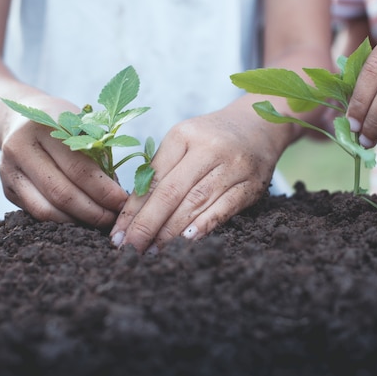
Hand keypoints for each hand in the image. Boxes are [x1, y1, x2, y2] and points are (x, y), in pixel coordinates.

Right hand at [0, 110, 127, 228]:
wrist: (20, 119)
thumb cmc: (64, 124)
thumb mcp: (84, 128)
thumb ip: (100, 157)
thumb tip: (118, 197)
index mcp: (45, 127)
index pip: (80, 168)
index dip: (105, 191)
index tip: (124, 203)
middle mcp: (21, 148)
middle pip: (62, 193)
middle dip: (93, 212)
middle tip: (114, 219)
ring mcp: (9, 170)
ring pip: (46, 209)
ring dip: (77, 222)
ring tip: (100, 223)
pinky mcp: (7, 189)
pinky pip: (36, 213)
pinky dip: (62, 221)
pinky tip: (81, 221)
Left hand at [110, 107, 285, 252]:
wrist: (259, 125)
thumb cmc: (212, 138)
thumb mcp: (184, 141)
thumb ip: (162, 169)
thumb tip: (133, 213)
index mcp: (183, 135)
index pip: (153, 177)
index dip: (133, 209)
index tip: (118, 234)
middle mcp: (208, 148)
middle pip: (171, 192)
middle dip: (147, 224)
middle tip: (130, 248)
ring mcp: (233, 166)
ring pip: (196, 202)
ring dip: (171, 231)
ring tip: (154, 250)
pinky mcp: (252, 183)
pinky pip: (225, 208)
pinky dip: (205, 225)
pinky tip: (187, 240)